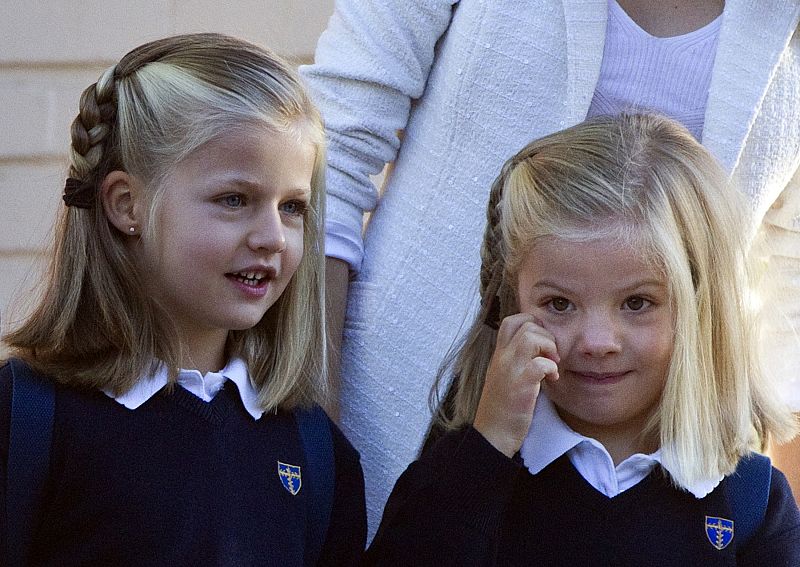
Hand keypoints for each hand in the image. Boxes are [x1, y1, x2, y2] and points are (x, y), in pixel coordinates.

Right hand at [473, 313, 558, 457]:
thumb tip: (540, 351)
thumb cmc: (501, 409)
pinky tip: (552, 379)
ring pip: (531, 337)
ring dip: (549, 347)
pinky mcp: (521, 386)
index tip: (543, 343)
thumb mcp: (504, 377)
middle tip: (552, 354)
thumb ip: (516, 361)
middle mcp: (502, 358)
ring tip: (553, 364)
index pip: (512, 321)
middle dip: (546, 335)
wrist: (492, 435)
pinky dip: (551, 368)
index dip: (532, 324)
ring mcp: (510, 370)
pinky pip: (541, 364)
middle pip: (526, 324)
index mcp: (498, 355)